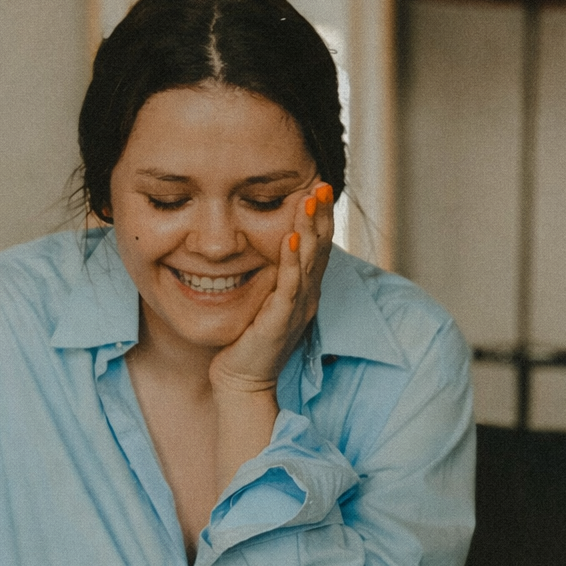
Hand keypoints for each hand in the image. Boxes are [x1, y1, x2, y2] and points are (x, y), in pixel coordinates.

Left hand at [208, 181, 334, 395]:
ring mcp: (296, 309)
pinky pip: (289, 286)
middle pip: (321, 249)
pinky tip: (290, 238)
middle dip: (321, 215)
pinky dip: (291, 261)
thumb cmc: (249, 342)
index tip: (319, 187)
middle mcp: (307, 297)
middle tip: (323, 184)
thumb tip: (269, 247)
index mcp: (304, 291)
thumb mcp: (265, 300)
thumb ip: (272, 276)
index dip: (320, 217)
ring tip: (309, 201)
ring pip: (309, 263)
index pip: (318, 247)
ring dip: (310, 229)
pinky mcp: (280, 321)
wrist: (242, 382)